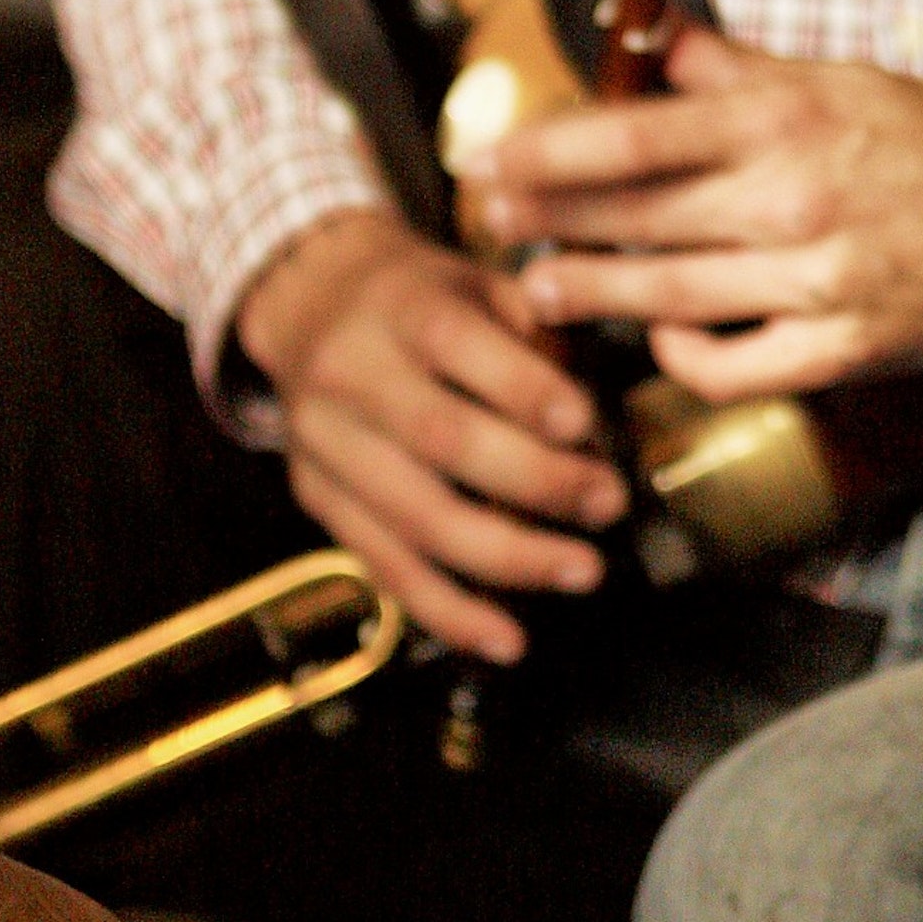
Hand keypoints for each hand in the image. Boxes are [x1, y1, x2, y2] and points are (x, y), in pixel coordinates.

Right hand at [236, 206, 625, 666]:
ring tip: (581, 572)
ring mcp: (325, 445)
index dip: (522, 387)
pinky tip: (507, 639)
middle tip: (609, 504)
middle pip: (440, 438)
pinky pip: (385, 568)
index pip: (455, 342)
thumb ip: (538, 330)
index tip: (587, 423)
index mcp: (399, 306)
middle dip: (534, 480)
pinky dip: (448, 612)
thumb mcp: (480, 281)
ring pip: (414, 517)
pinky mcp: (317, 500)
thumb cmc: (428, 298)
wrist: (313, 303)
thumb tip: (595, 418)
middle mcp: (351, 375)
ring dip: (506, 557)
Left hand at [480, 31, 922, 392]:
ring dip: (591, 293)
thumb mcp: (829, 78)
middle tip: (493, 223)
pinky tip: (657, 337)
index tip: (488, 161)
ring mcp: (813, 282)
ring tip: (540, 290)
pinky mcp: (834, 349)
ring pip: (667, 296)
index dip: (549, 153)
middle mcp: (791, 200)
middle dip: (549, 223)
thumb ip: (733, 69)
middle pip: (636, 218)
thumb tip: (653, 43)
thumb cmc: (916, 137)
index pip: (636, 135)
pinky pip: (730, 367)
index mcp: (784, 121)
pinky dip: (681, 356)